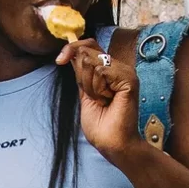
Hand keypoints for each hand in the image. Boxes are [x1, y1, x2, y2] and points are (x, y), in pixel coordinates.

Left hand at [64, 37, 143, 163]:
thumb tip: (71, 52)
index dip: (71, 48)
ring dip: (90, 86)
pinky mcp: (129, 78)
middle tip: (94, 97)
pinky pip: (102, 71)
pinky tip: (109, 99)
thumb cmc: (100, 125)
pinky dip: (98, 88)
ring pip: (93, 61)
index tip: (59, 61)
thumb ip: (81, 73)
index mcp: (108, 70)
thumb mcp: (84, 93)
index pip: (89, 45)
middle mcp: (118, 67)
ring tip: (103, 100)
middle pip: (87, 51)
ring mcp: (125, 72)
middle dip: (81, 77)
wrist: (111, 143)